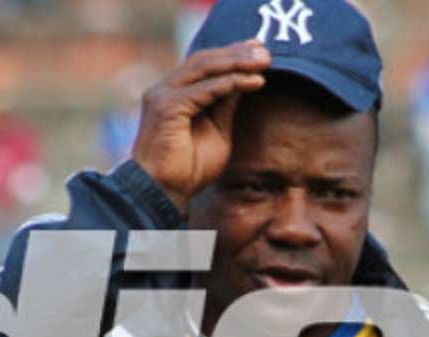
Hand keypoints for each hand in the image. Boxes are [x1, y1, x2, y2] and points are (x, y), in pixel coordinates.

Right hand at [131, 40, 270, 211]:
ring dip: (237, 62)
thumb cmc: (188, 170)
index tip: (259, 51)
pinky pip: (205, 89)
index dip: (232, 55)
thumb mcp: (217, 131)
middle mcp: (164, 90)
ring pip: (205, 68)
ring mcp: (162, 96)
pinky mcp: (167, 107)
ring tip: (264, 61)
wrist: (163, 193)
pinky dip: (232, 83)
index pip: (204, 65)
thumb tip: (245, 80)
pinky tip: (254, 81)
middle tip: (266, 51)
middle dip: (237, 53)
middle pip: (204, 60)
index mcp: (174, 94)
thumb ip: (226, 106)